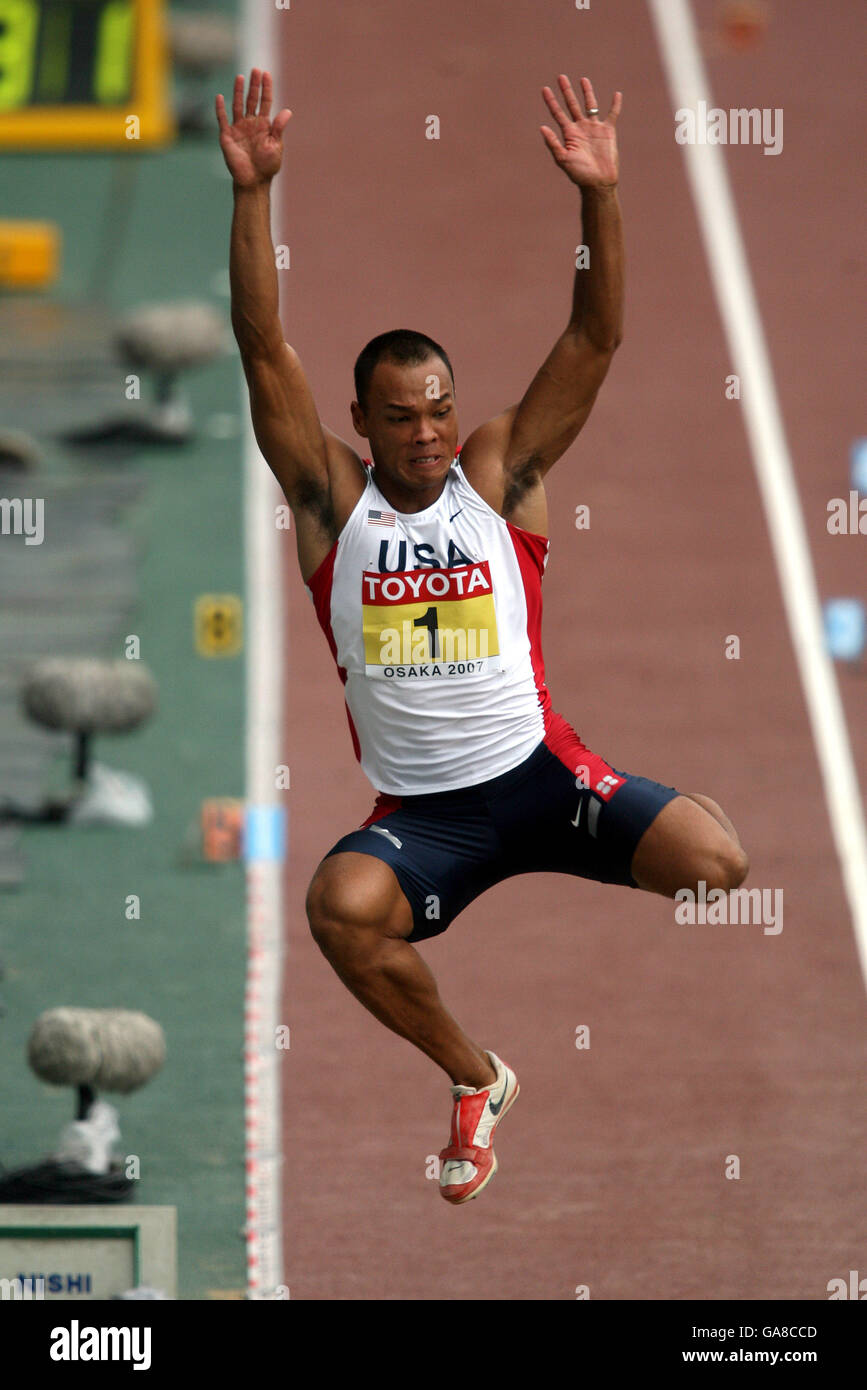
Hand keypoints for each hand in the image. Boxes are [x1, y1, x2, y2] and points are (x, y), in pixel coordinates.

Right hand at [215, 69, 291, 186]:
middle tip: (255, 70)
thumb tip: (288, 111)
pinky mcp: (227, 136)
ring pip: (238, 105)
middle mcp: (250, 123)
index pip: (265, 102)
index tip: (266, 74)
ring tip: (240, 77)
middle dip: (254, 85)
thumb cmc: (267, 165)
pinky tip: (220, 97)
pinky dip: (220, 109)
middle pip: (251, 99)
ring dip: (239, 92)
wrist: (254, 181)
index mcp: (263, 125)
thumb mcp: (276, 145)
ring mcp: (238, 128)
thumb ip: (279, 128)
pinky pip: (222, 119)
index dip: (266, 88)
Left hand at [540, 75, 620, 188]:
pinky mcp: (608, 131)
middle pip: (572, 105)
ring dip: (586, 93)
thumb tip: (542, 127)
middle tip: (560, 77)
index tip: (544, 89)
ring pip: (590, 105)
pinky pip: (612, 115)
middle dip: (566, 91)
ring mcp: (594, 128)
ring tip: (582, 79)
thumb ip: (553, 143)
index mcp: (569, 134)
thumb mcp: (563, 159)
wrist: (598, 182)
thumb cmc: (579, 174)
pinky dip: (615, 105)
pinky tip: (617, 94)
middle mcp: (580, 128)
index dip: (551, 101)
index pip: (558, 114)